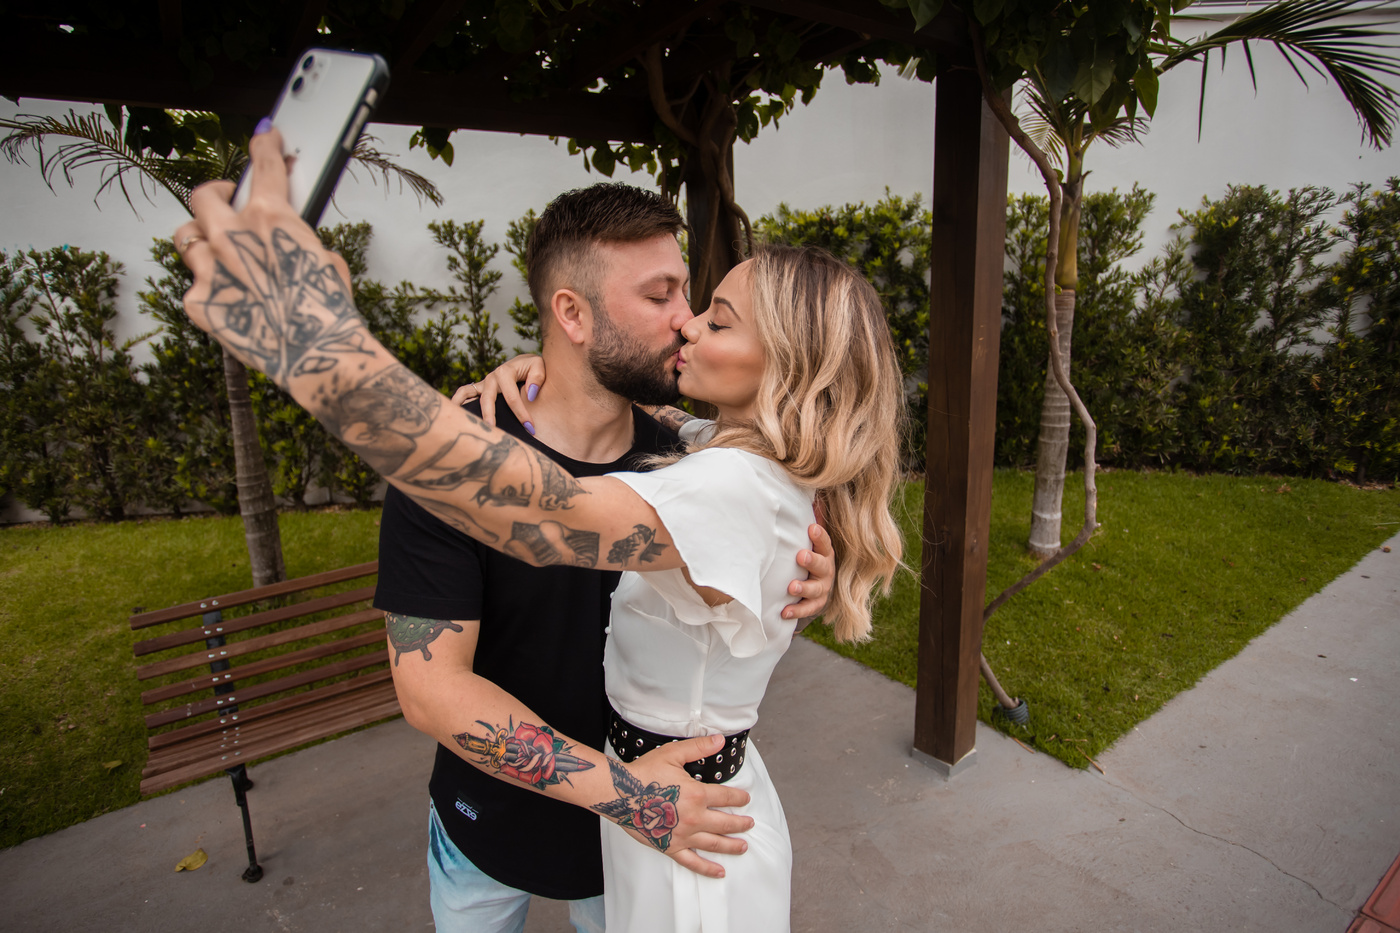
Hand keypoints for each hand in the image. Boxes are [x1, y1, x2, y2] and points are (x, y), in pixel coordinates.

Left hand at [175, 128, 354, 383]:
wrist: (318, 358)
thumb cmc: (330, 315)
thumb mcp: (329, 265)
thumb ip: (302, 243)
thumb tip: (295, 245)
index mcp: (271, 219)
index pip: (263, 165)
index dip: (264, 144)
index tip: (265, 134)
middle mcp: (232, 237)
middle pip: (204, 195)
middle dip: (218, 193)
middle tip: (229, 199)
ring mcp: (210, 270)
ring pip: (188, 237)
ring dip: (203, 238)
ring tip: (220, 251)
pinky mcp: (199, 303)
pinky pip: (195, 284)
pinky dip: (210, 287)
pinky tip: (230, 300)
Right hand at [451, 354, 546, 428]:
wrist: (526, 363)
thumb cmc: (532, 367)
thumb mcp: (539, 366)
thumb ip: (537, 378)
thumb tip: (530, 394)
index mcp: (505, 372)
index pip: (512, 398)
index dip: (521, 414)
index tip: (530, 428)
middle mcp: (491, 378)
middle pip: (487, 399)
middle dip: (490, 416)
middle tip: (493, 432)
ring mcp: (483, 383)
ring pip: (469, 395)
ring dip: (467, 409)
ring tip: (468, 425)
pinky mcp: (480, 388)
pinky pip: (464, 393)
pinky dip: (457, 401)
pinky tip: (456, 415)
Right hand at [620, 734, 752, 878]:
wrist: (620, 794)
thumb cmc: (644, 773)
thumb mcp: (673, 754)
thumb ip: (698, 747)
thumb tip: (719, 740)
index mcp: (697, 795)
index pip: (726, 798)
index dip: (739, 798)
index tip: (745, 799)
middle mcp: (694, 818)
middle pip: (725, 823)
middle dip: (741, 824)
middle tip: (750, 824)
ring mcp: (683, 835)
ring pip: (715, 844)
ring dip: (732, 845)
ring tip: (743, 846)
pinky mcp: (671, 847)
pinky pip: (693, 862)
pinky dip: (708, 868)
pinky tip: (719, 872)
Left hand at [783, 522, 833, 621]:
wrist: (817, 584)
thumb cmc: (811, 555)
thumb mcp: (812, 540)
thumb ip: (812, 521)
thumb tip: (812, 494)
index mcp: (825, 553)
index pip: (825, 543)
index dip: (820, 536)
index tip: (811, 528)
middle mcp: (827, 571)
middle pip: (823, 566)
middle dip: (813, 561)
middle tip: (801, 556)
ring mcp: (822, 589)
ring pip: (816, 590)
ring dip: (804, 588)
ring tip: (791, 587)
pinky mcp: (816, 604)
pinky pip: (808, 609)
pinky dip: (796, 610)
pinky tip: (784, 611)